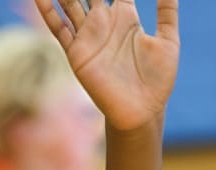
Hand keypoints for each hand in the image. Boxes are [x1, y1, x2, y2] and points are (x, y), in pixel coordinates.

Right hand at [34, 0, 178, 131]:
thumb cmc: (157, 80)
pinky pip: (59, 28)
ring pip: (70, 2)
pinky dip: (48, 11)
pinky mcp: (77, 53)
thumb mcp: (168, 41)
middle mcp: (104, 22)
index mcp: (125, 17)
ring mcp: (88, 36)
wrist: (142, 112)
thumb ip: (167, 11)